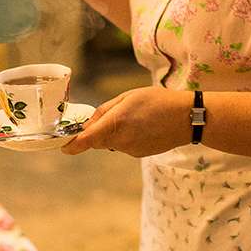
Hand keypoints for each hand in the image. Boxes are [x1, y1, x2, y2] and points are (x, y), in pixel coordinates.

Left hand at [61, 87, 193, 157]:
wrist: (187, 118)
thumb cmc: (158, 101)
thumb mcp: (128, 96)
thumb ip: (105, 110)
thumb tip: (89, 123)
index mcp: (116, 123)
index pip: (86, 139)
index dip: (72, 145)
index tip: (63, 147)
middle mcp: (121, 140)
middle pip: (97, 141)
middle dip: (95, 132)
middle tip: (107, 117)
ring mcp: (131, 150)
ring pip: (111, 143)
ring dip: (113, 133)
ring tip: (134, 118)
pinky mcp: (139, 154)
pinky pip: (124, 146)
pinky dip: (126, 137)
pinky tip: (142, 127)